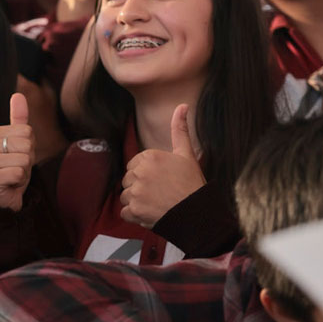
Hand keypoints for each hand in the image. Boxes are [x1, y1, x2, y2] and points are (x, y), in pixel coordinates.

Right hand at [0, 93, 35, 211]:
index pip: (26, 131)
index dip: (29, 145)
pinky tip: (10, 183)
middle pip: (25, 144)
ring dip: (24, 171)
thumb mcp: (19, 142)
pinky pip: (18, 173)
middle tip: (17, 166)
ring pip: (23, 159)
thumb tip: (18, 94)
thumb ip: (19, 119)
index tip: (18, 155)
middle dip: (27, 158)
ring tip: (13, 174)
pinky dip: (20, 181)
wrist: (5, 196)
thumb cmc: (12, 167)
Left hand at [120, 104, 204, 227]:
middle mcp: (140, 172)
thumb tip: (182, 105)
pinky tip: (150, 214)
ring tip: (156, 204)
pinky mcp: (134, 210)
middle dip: (140, 187)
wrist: (197, 213)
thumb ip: (179, 130)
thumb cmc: (192, 184)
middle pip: (128, 180)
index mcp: (149, 157)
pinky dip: (134, 216)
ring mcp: (136, 191)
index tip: (161, 181)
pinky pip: (125, 212)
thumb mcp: (186, 154)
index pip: (134, 165)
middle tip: (160, 193)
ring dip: (137, 202)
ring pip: (126, 196)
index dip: (147, 175)